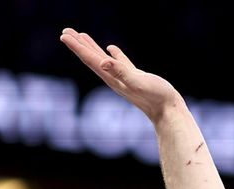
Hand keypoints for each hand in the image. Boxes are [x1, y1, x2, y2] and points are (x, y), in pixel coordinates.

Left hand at [59, 28, 183, 121]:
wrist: (169, 112)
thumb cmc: (156, 97)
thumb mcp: (138, 82)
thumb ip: (121, 72)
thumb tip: (103, 62)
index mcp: (113, 78)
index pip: (91, 60)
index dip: (77, 47)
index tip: (64, 34)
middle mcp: (115, 79)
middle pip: (92, 59)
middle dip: (79, 45)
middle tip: (66, 31)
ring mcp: (125, 79)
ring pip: (104, 59)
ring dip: (92, 48)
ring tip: (82, 36)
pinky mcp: (136, 78)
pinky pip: (120, 63)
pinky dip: (114, 54)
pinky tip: (111, 48)